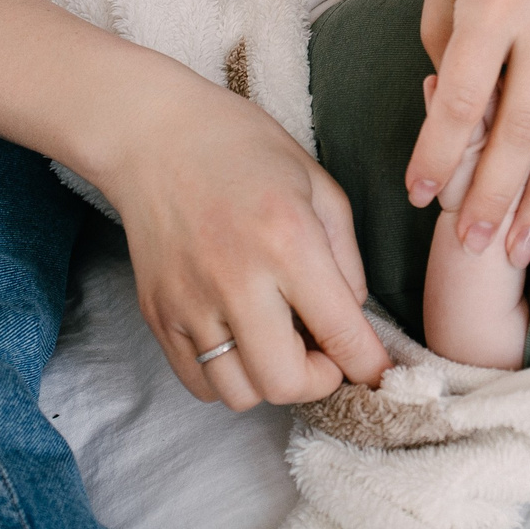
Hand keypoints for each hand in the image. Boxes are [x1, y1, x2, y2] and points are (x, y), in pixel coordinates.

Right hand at [97, 56, 391, 411]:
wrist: (153, 135)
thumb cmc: (242, 148)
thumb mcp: (318, 184)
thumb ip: (346, 257)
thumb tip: (353, 318)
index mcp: (288, 240)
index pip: (341, 333)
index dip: (369, 365)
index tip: (376, 370)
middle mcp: (236, 278)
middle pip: (285, 383)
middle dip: (318, 380)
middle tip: (323, 351)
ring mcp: (189, 301)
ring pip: (240, 393)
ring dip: (270, 380)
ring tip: (278, 341)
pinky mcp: (156, 314)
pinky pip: (198, 383)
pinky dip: (228, 376)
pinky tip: (241, 339)